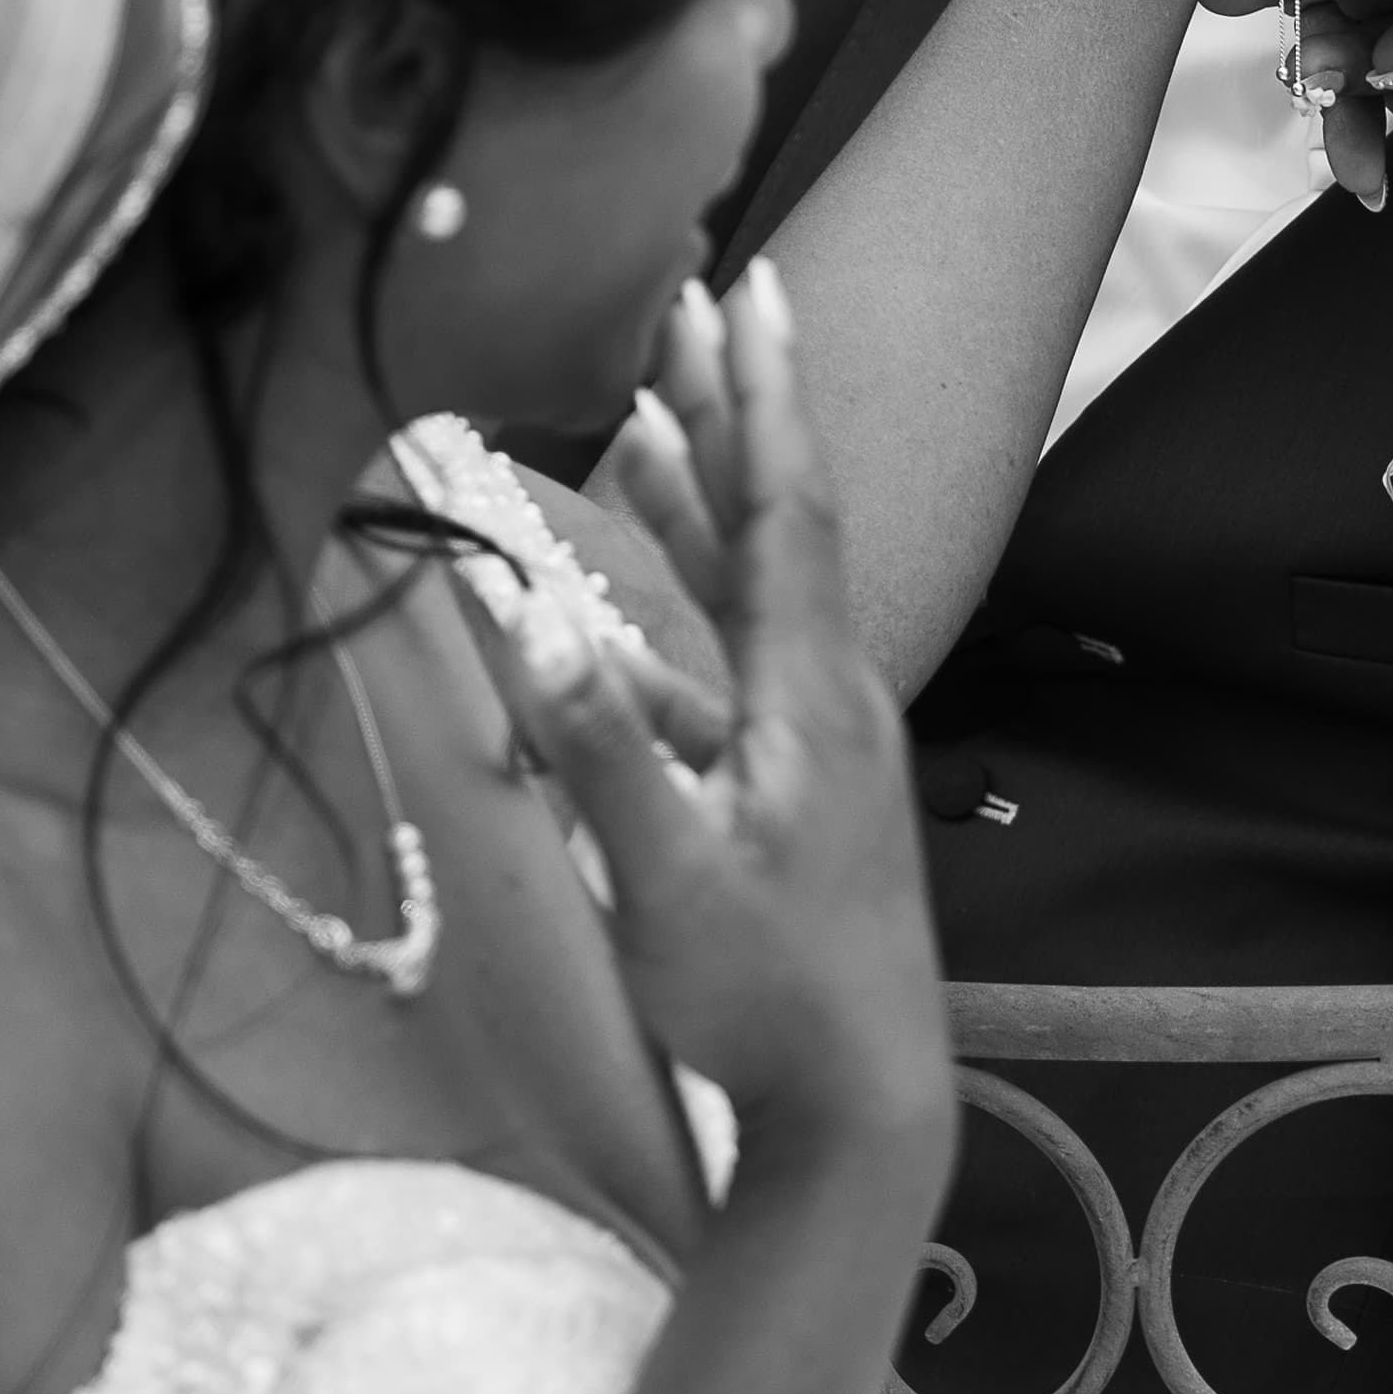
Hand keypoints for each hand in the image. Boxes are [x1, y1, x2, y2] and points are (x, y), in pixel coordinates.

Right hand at [491, 265, 954, 1186]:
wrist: (866, 1107)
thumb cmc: (770, 1002)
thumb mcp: (663, 880)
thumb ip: (596, 749)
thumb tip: (526, 618)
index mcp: (810, 696)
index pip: (785, 507)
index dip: (762, 393)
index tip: (748, 286)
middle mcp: (830, 696)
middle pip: (772, 520)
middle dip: (728, 407)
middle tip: (692, 297)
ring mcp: (820, 743)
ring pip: (750, 590)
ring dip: (697, 502)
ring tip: (649, 411)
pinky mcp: (800, 789)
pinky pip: (730, 666)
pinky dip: (677, 615)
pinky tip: (614, 616)